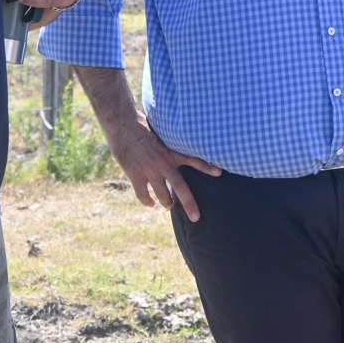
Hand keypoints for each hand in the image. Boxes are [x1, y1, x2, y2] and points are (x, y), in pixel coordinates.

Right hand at [101, 113, 221, 222]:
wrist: (123, 124)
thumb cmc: (143, 126)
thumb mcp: (162, 133)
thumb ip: (171, 144)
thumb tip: (183, 146)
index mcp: (171, 152)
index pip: (193, 159)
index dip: (207, 166)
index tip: (220, 173)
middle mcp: (162, 163)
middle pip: (180, 187)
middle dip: (189, 204)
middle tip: (196, 218)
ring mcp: (149, 170)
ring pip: (162, 195)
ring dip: (167, 203)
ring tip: (169, 205)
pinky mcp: (135, 174)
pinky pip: (143, 194)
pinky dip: (147, 201)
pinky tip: (151, 204)